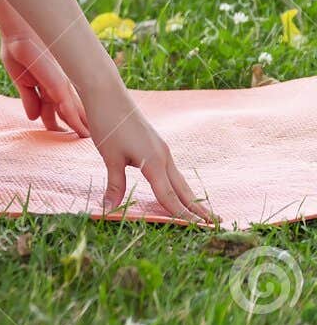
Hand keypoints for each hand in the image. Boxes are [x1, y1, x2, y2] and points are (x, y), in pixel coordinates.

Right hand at [0, 30, 88, 136]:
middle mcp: (59, 85)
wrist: (17, 32)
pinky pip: (68, 107)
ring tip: (90, 141)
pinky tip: (81, 132)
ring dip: (82, 127)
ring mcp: (61, 85)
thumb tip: (33, 118)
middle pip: (71, 111)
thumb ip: (29, 99)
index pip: (58, 108)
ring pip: (75, 111)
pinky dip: (74, 121)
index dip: (59, 121)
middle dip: (76, 126)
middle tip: (84, 141)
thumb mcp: (22, 80)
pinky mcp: (59, 84)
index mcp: (49, 84)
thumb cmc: (16, 50)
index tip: (61, 135)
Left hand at [84, 84, 217, 223]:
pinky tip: (178, 189)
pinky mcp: (156, 144)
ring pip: (179, 179)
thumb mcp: (110, 157)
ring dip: (190, 197)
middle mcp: (163, 157)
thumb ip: (115, 185)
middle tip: (216, 224)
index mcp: (154, 162)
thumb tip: (109, 209)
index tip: (199, 230)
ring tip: (202, 211)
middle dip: (198, 208)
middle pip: (183, 189)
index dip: (182, 215)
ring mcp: (162, 149)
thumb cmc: (108, 124)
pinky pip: (171, 170)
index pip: (170, 197)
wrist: (107, 93)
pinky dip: (178, 184)